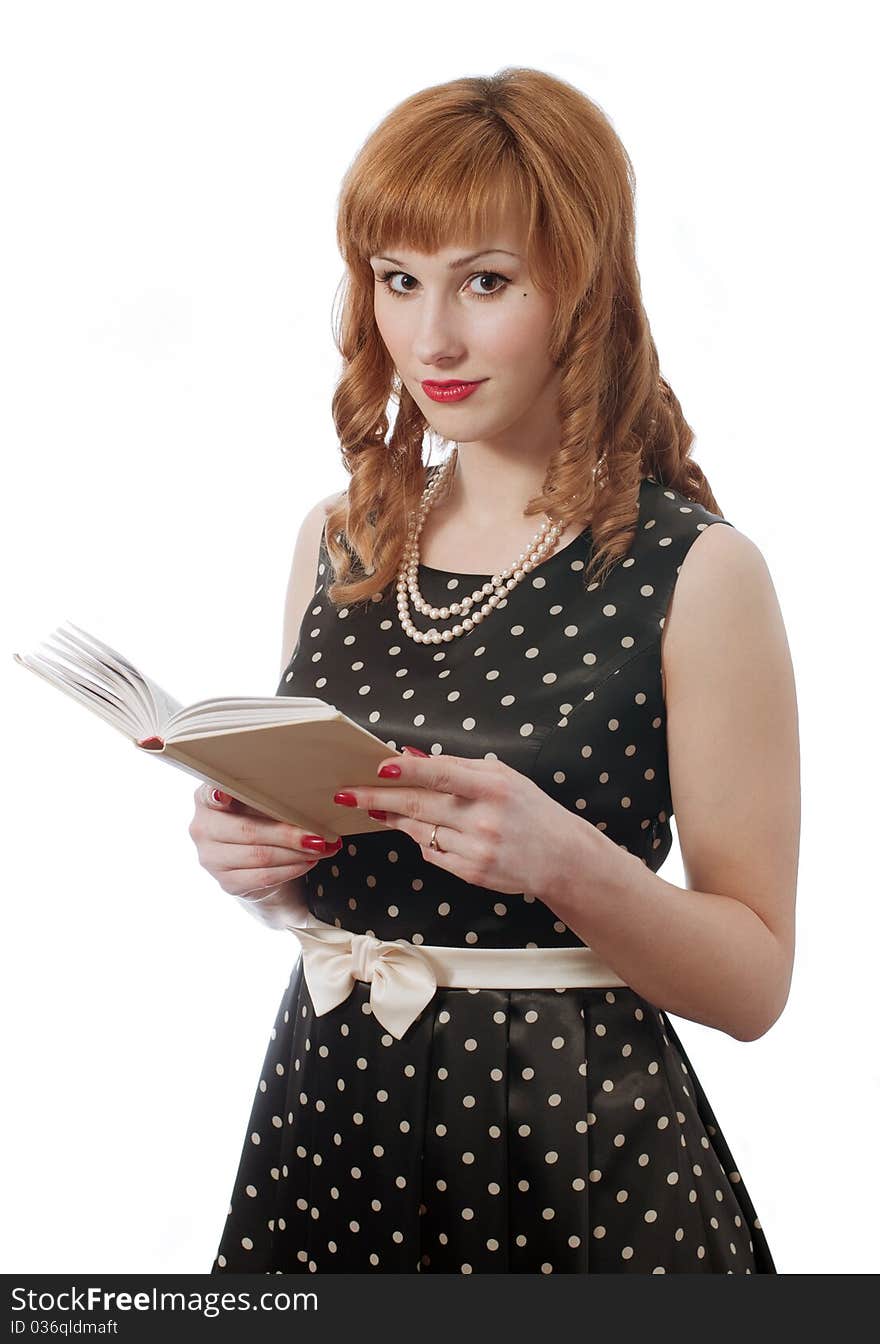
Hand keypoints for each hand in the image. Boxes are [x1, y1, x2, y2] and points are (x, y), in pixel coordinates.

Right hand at [189, 782, 341, 898]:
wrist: (254, 862)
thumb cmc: (259, 820)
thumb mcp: (259, 802)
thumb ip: (268, 795)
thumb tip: (311, 794)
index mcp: (206, 799)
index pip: (210, 795)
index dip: (219, 796)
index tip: (225, 795)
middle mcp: (202, 828)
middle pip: (248, 830)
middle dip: (288, 834)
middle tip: (318, 835)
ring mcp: (210, 858)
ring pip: (259, 856)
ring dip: (296, 853)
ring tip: (322, 848)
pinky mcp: (226, 882)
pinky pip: (262, 877)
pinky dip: (290, 869)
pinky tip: (308, 862)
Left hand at [333, 749, 573, 897]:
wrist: (561, 858)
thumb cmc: (529, 809)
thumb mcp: (503, 777)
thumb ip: (457, 766)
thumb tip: (411, 756)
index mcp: (493, 787)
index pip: (441, 775)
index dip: (406, 771)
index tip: (377, 767)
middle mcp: (483, 819)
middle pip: (418, 806)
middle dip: (377, 799)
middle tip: (347, 793)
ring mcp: (475, 849)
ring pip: (419, 831)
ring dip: (393, 819)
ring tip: (374, 809)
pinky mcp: (470, 872)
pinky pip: (432, 853)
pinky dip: (422, 840)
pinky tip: (420, 831)